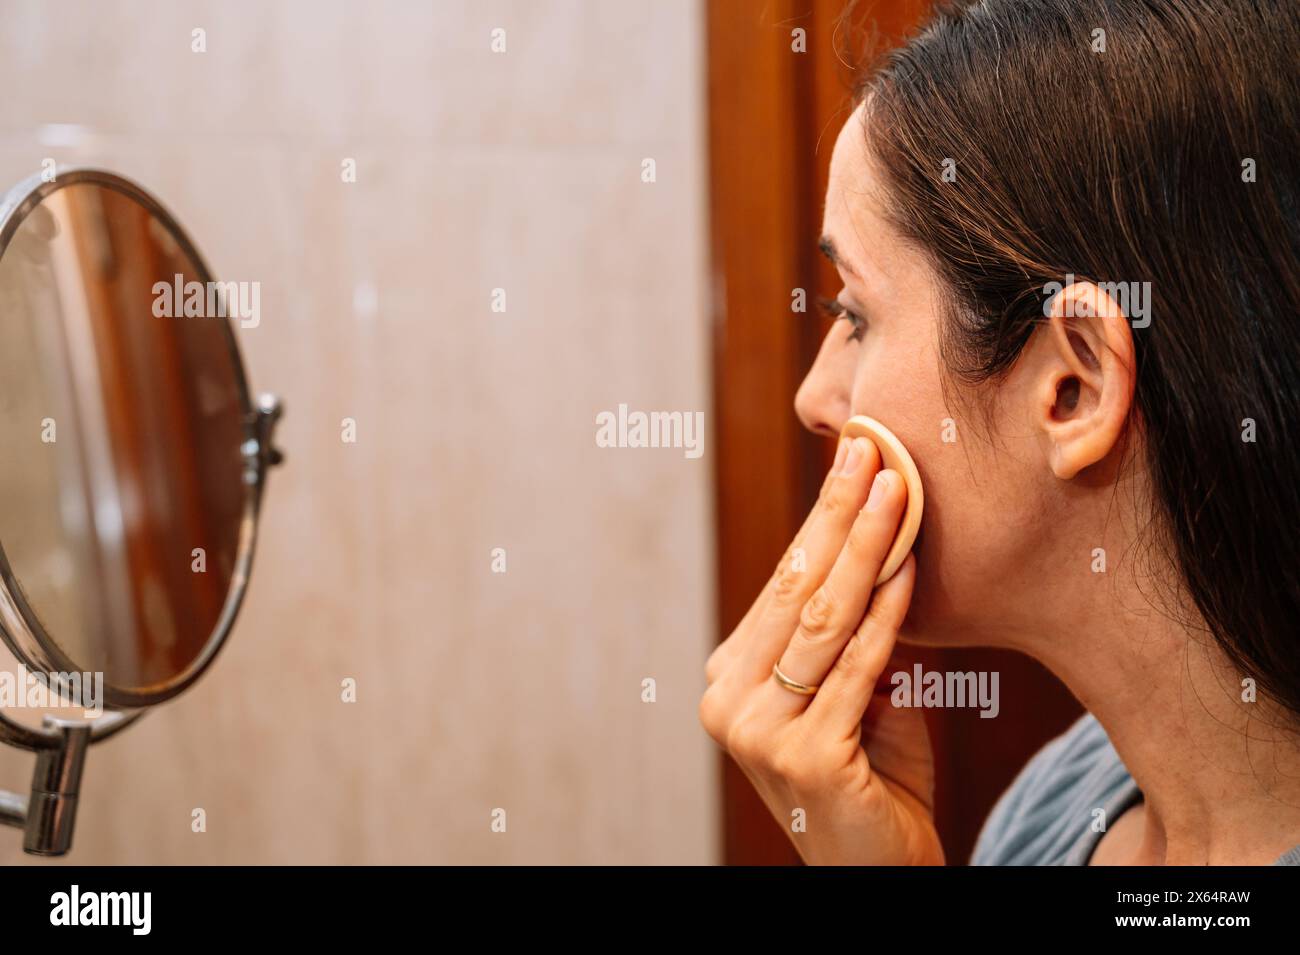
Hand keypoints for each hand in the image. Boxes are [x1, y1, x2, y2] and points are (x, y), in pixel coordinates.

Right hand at [699, 436, 941, 864]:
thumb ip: (853, 632)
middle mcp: (729, 699)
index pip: (782, 583)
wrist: (878, 869)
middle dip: (837, 513)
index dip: (821, 519)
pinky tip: (906, 567)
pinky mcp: (801, 756)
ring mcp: (757, 730)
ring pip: (823, 620)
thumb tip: (882, 544)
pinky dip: (886, 614)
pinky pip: (856, 668)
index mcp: (732, 677)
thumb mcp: (856, 691)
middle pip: (795, 588)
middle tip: (871, 451)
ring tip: (895, 489)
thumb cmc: (873, 777)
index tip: (855, 461)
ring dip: (864, 547)